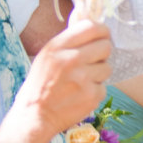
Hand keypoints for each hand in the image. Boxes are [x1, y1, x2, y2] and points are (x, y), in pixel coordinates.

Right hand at [15, 19, 110, 136]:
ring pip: (107, 68)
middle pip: (105, 46)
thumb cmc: (40, 85)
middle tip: (93, 61)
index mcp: (58, 47)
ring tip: (82, 81)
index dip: (102, 31)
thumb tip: (94, 29)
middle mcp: (71, 60)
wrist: (34, 116)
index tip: (103, 36)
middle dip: (102, 53)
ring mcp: (83, 78)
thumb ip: (68, 43)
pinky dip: (95, 91)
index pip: (91, 27)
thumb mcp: (46, 56)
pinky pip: (104, 87)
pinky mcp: (92, 95)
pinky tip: (80, 95)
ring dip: (98, 74)